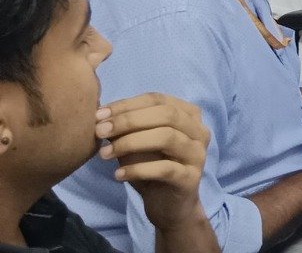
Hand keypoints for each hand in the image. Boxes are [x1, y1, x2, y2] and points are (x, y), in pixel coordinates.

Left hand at [95, 93, 209, 230]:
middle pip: (166, 114)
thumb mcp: (136, 143)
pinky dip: (137, 169)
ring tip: (105, 154)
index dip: (127, 105)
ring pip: (167, 137)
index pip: (158, 99)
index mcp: (188, 116)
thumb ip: (125, 128)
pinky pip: (164, 168)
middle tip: (100, 131)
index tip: (98, 115)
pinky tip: (118, 174)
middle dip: (128, 120)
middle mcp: (199, 131)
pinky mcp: (191, 178)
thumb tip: (101, 116)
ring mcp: (198, 154)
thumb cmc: (151, 167)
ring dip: (131, 142)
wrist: (168, 205)